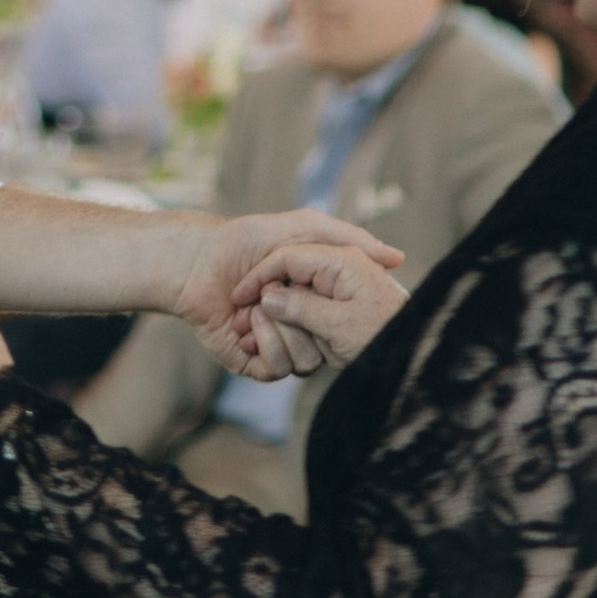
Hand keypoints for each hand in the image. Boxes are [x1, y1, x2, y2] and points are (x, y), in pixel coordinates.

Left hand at [170, 209, 402, 380]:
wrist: (198, 260)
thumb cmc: (248, 240)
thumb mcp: (307, 228)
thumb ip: (352, 239)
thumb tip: (398, 258)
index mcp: (320, 303)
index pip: (348, 321)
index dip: (346, 309)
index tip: (336, 290)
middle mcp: (303, 328)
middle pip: (330, 346)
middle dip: (310, 318)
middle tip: (289, 293)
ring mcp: (279, 347)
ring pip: (306, 362)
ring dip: (285, 330)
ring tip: (262, 305)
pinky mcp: (253, 361)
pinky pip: (277, 370)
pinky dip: (267, 344)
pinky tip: (249, 322)